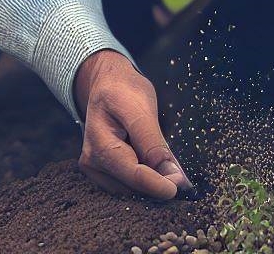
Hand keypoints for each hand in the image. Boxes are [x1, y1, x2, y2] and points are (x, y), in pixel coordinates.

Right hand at [73, 48, 192, 198]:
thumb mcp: (141, 108)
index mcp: (99, 143)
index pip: (132, 174)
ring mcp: (94, 169)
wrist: (107, 83)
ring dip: (150, 185)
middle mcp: (92, 162)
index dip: (157, 185)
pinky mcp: (101, 172)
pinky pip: (125, 184)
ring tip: (169, 173)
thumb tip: (171, 175)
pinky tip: (156, 171)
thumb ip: (153, 143)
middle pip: (130, 186)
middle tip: (182, 181)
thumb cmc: (124, 91)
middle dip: (156, 186)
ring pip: (129, 189)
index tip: (179, 189)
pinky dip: (143, 181)